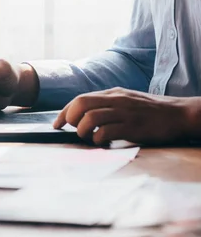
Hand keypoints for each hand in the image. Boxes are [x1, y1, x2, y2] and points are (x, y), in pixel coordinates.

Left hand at [53, 87, 193, 144]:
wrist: (179, 114)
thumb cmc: (151, 111)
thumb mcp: (126, 100)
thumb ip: (107, 105)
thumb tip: (84, 116)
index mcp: (112, 93)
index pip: (80, 99)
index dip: (65, 111)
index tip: (57, 123)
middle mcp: (116, 99)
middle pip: (81, 104)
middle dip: (69, 118)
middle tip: (69, 130)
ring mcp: (124, 112)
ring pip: (90, 117)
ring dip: (83, 130)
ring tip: (88, 137)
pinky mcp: (132, 126)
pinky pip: (106, 131)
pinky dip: (98, 139)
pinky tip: (102, 142)